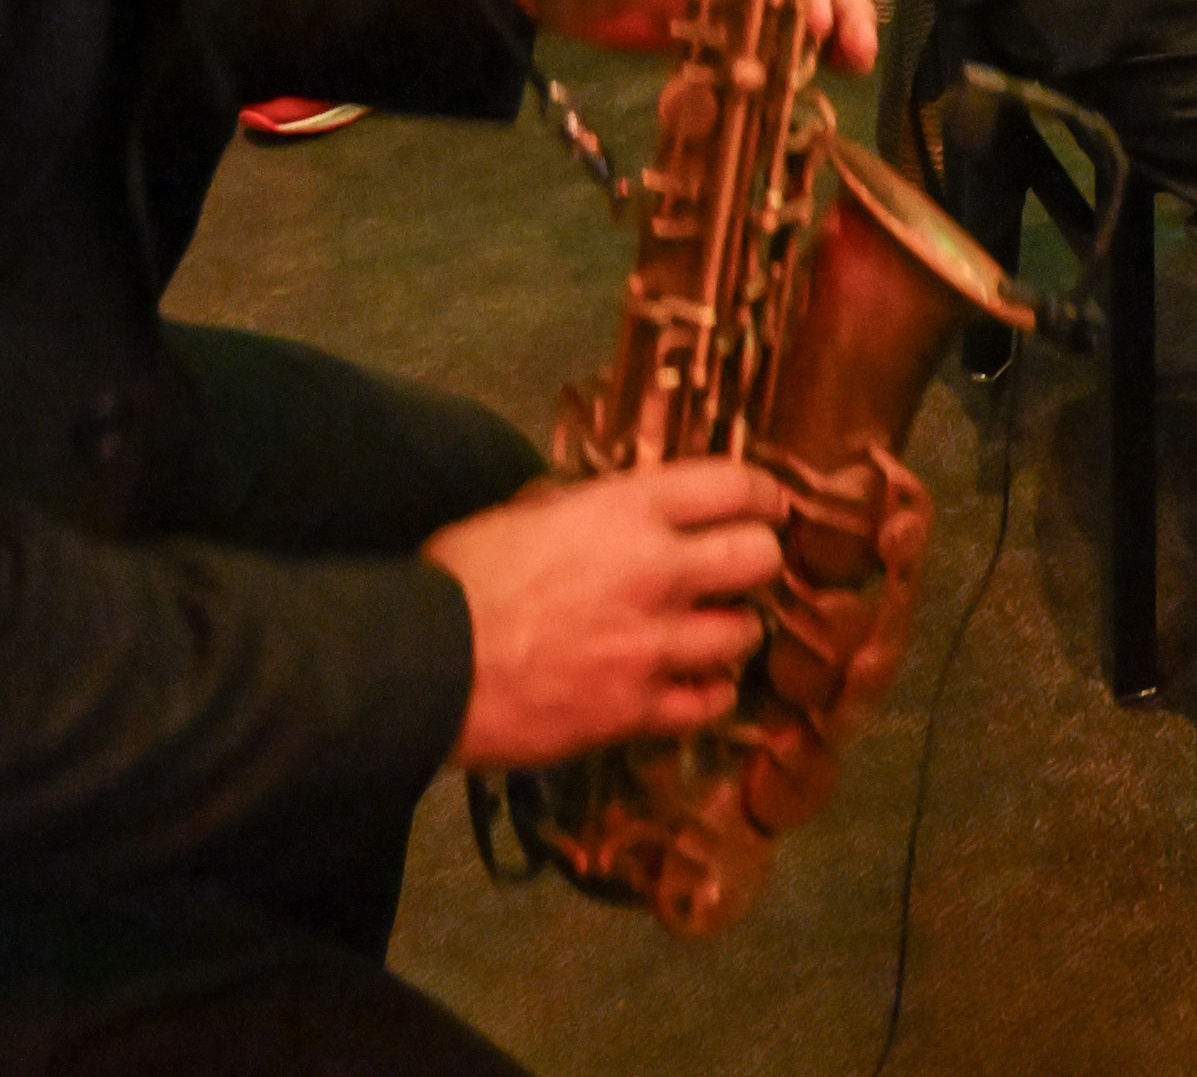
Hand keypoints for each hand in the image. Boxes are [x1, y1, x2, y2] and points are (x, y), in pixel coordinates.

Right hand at [428, 463, 788, 770]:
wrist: (427, 666)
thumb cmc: (461, 579)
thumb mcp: (522, 513)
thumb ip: (580, 506)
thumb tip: (602, 504)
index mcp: (627, 511)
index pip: (733, 485)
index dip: (762, 493)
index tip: (769, 504)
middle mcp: (657, 572)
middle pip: (760, 557)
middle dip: (759, 559)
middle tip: (744, 569)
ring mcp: (653, 646)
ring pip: (745, 634)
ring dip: (734, 631)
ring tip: (714, 632)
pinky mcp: (637, 710)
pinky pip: (710, 704)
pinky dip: (710, 695)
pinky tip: (696, 687)